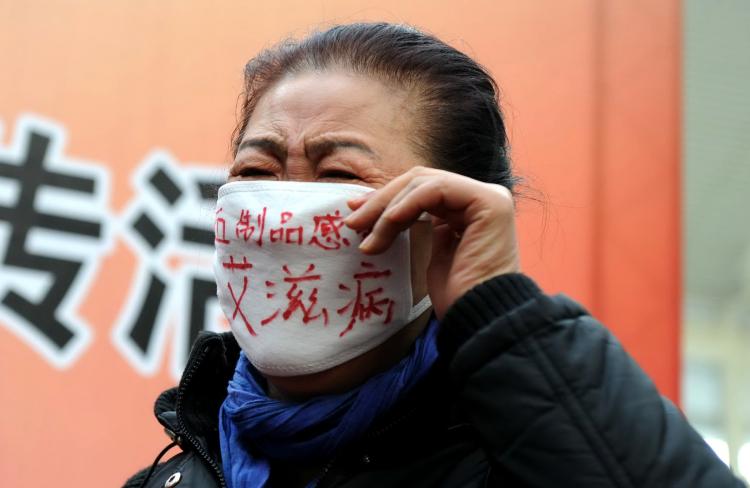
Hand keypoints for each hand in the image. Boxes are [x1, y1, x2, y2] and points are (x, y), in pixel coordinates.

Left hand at [344, 166, 519, 318]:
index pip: (421, 191)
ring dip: (388, 208)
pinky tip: (389, 222)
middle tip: (353, 221)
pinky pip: (436, 190)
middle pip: (420, 183)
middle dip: (382, 200)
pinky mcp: (489, 202)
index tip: (356, 217)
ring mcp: (489, 197)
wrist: (481, 318)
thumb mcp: (435, 256)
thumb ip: (420, 228)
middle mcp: (481, 198)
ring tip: (367, 234)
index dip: (386, 200)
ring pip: (424, 184)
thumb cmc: (458, 298)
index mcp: (470, 209)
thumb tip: (382, 214)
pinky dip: (407, 203)